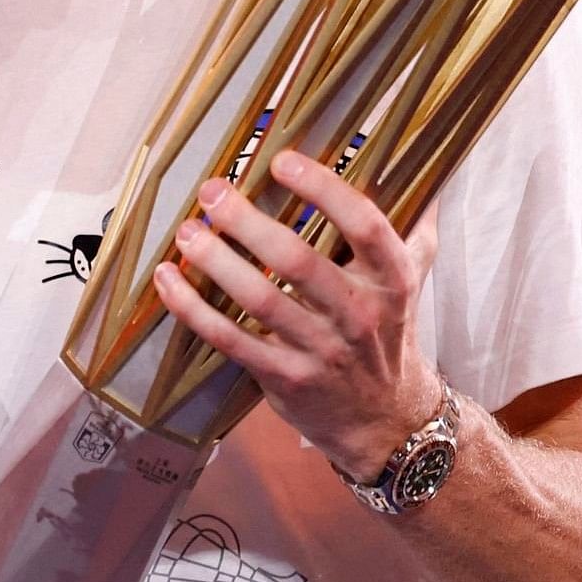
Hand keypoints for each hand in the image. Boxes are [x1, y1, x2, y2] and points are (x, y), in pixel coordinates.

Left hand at [150, 151, 444, 481]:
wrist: (386, 420)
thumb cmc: (389, 333)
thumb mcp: (412, 278)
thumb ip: (412, 223)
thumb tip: (414, 162)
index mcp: (392, 280)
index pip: (365, 225)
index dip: (324, 190)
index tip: (282, 161)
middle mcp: (359, 314)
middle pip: (299, 261)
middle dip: (248, 222)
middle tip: (212, 192)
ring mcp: (321, 350)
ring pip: (260, 300)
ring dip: (215, 261)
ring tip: (187, 231)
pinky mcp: (285, 378)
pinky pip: (230, 339)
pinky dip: (193, 309)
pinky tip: (167, 280)